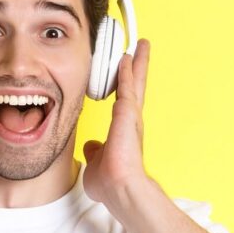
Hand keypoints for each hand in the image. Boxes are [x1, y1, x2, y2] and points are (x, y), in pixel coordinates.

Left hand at [81, 38, 152, 210]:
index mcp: (123, 130)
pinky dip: (126, 72)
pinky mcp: (128, 114)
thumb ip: (95, 152)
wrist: (118, 187)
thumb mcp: (96, 162)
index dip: (125, 84)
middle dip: (138, 67)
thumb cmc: (111, 181)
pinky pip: (126, 87)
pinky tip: (126, 58)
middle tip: (141, 49)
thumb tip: (92, 147)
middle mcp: (130, 120)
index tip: (126, 71)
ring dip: (137, 63)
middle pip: (134, 86)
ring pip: (133, 82)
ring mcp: (131, 116)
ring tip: (141, 45)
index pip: (124, 100)